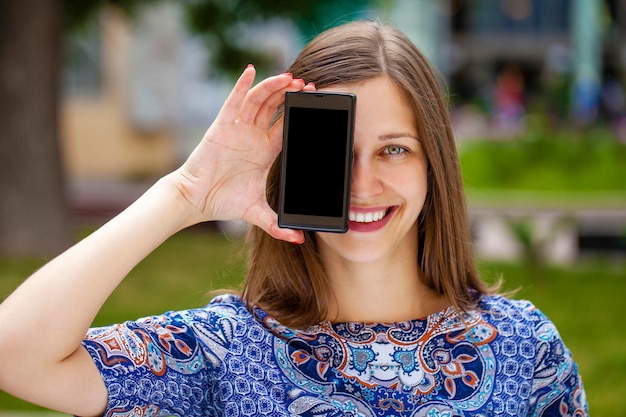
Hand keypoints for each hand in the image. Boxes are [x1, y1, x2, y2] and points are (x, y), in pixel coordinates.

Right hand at [174, 66, 313, 242]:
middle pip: (275, 108)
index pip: (287, 126)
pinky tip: (251, 70)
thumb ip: (277, 225)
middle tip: (307, 86)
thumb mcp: (257, 212)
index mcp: (265, 151)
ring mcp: (238, 128)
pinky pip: (233, 100)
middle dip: (290, 95)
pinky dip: (242, 84)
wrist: (196, 200)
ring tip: (289, 78)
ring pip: (258, 101)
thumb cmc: (224, 202)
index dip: (300, 114)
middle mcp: (253, 135)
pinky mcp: (221, 125)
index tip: (315, 104)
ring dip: (273, 87)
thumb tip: (297, 239)